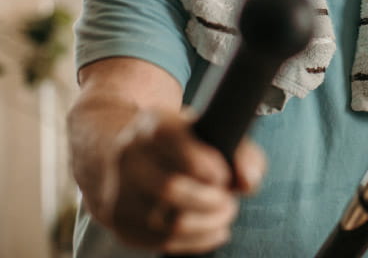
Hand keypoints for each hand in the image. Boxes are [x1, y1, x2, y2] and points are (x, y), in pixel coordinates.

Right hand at [100, 108, 265, 253]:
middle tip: (228, 200)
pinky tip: (213, 229)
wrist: (135, 155)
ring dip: (208, 224)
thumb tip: (248, 181)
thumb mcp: (212, 131)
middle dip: (211, 201)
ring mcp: (119, 191)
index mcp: (153, 125)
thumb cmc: (186, 143)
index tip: (224, 174)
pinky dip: (197, 240)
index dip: (204, 163)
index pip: (172, 139)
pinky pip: (161, 242)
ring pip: (167, 223)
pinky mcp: (120, 222)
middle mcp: (129, 156)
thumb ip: (240, 150)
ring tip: (224, 213)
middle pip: (170, 188)